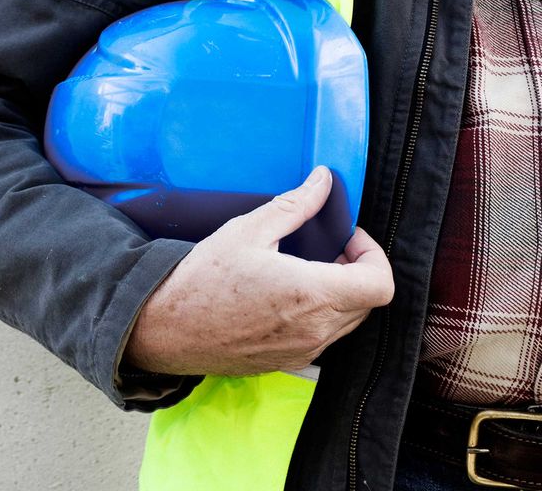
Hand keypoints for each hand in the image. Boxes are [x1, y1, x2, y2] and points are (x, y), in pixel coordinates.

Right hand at [124, 166, 393, 375]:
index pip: (379, 283)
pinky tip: (284, 298)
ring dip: (339, 294)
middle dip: (355, 270)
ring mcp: (303, 351)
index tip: (347, 238)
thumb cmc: (201, 280)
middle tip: (325, 250)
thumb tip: (323, 181)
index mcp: (311, 293)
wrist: (165, 328)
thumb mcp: (246, 231)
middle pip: (367, 301)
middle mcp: (315, 329)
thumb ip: (294, 206)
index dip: (372, 254)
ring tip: (303, 272)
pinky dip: (319, 315)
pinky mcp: (288, 362)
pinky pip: (323, 338)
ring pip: (348, 322)